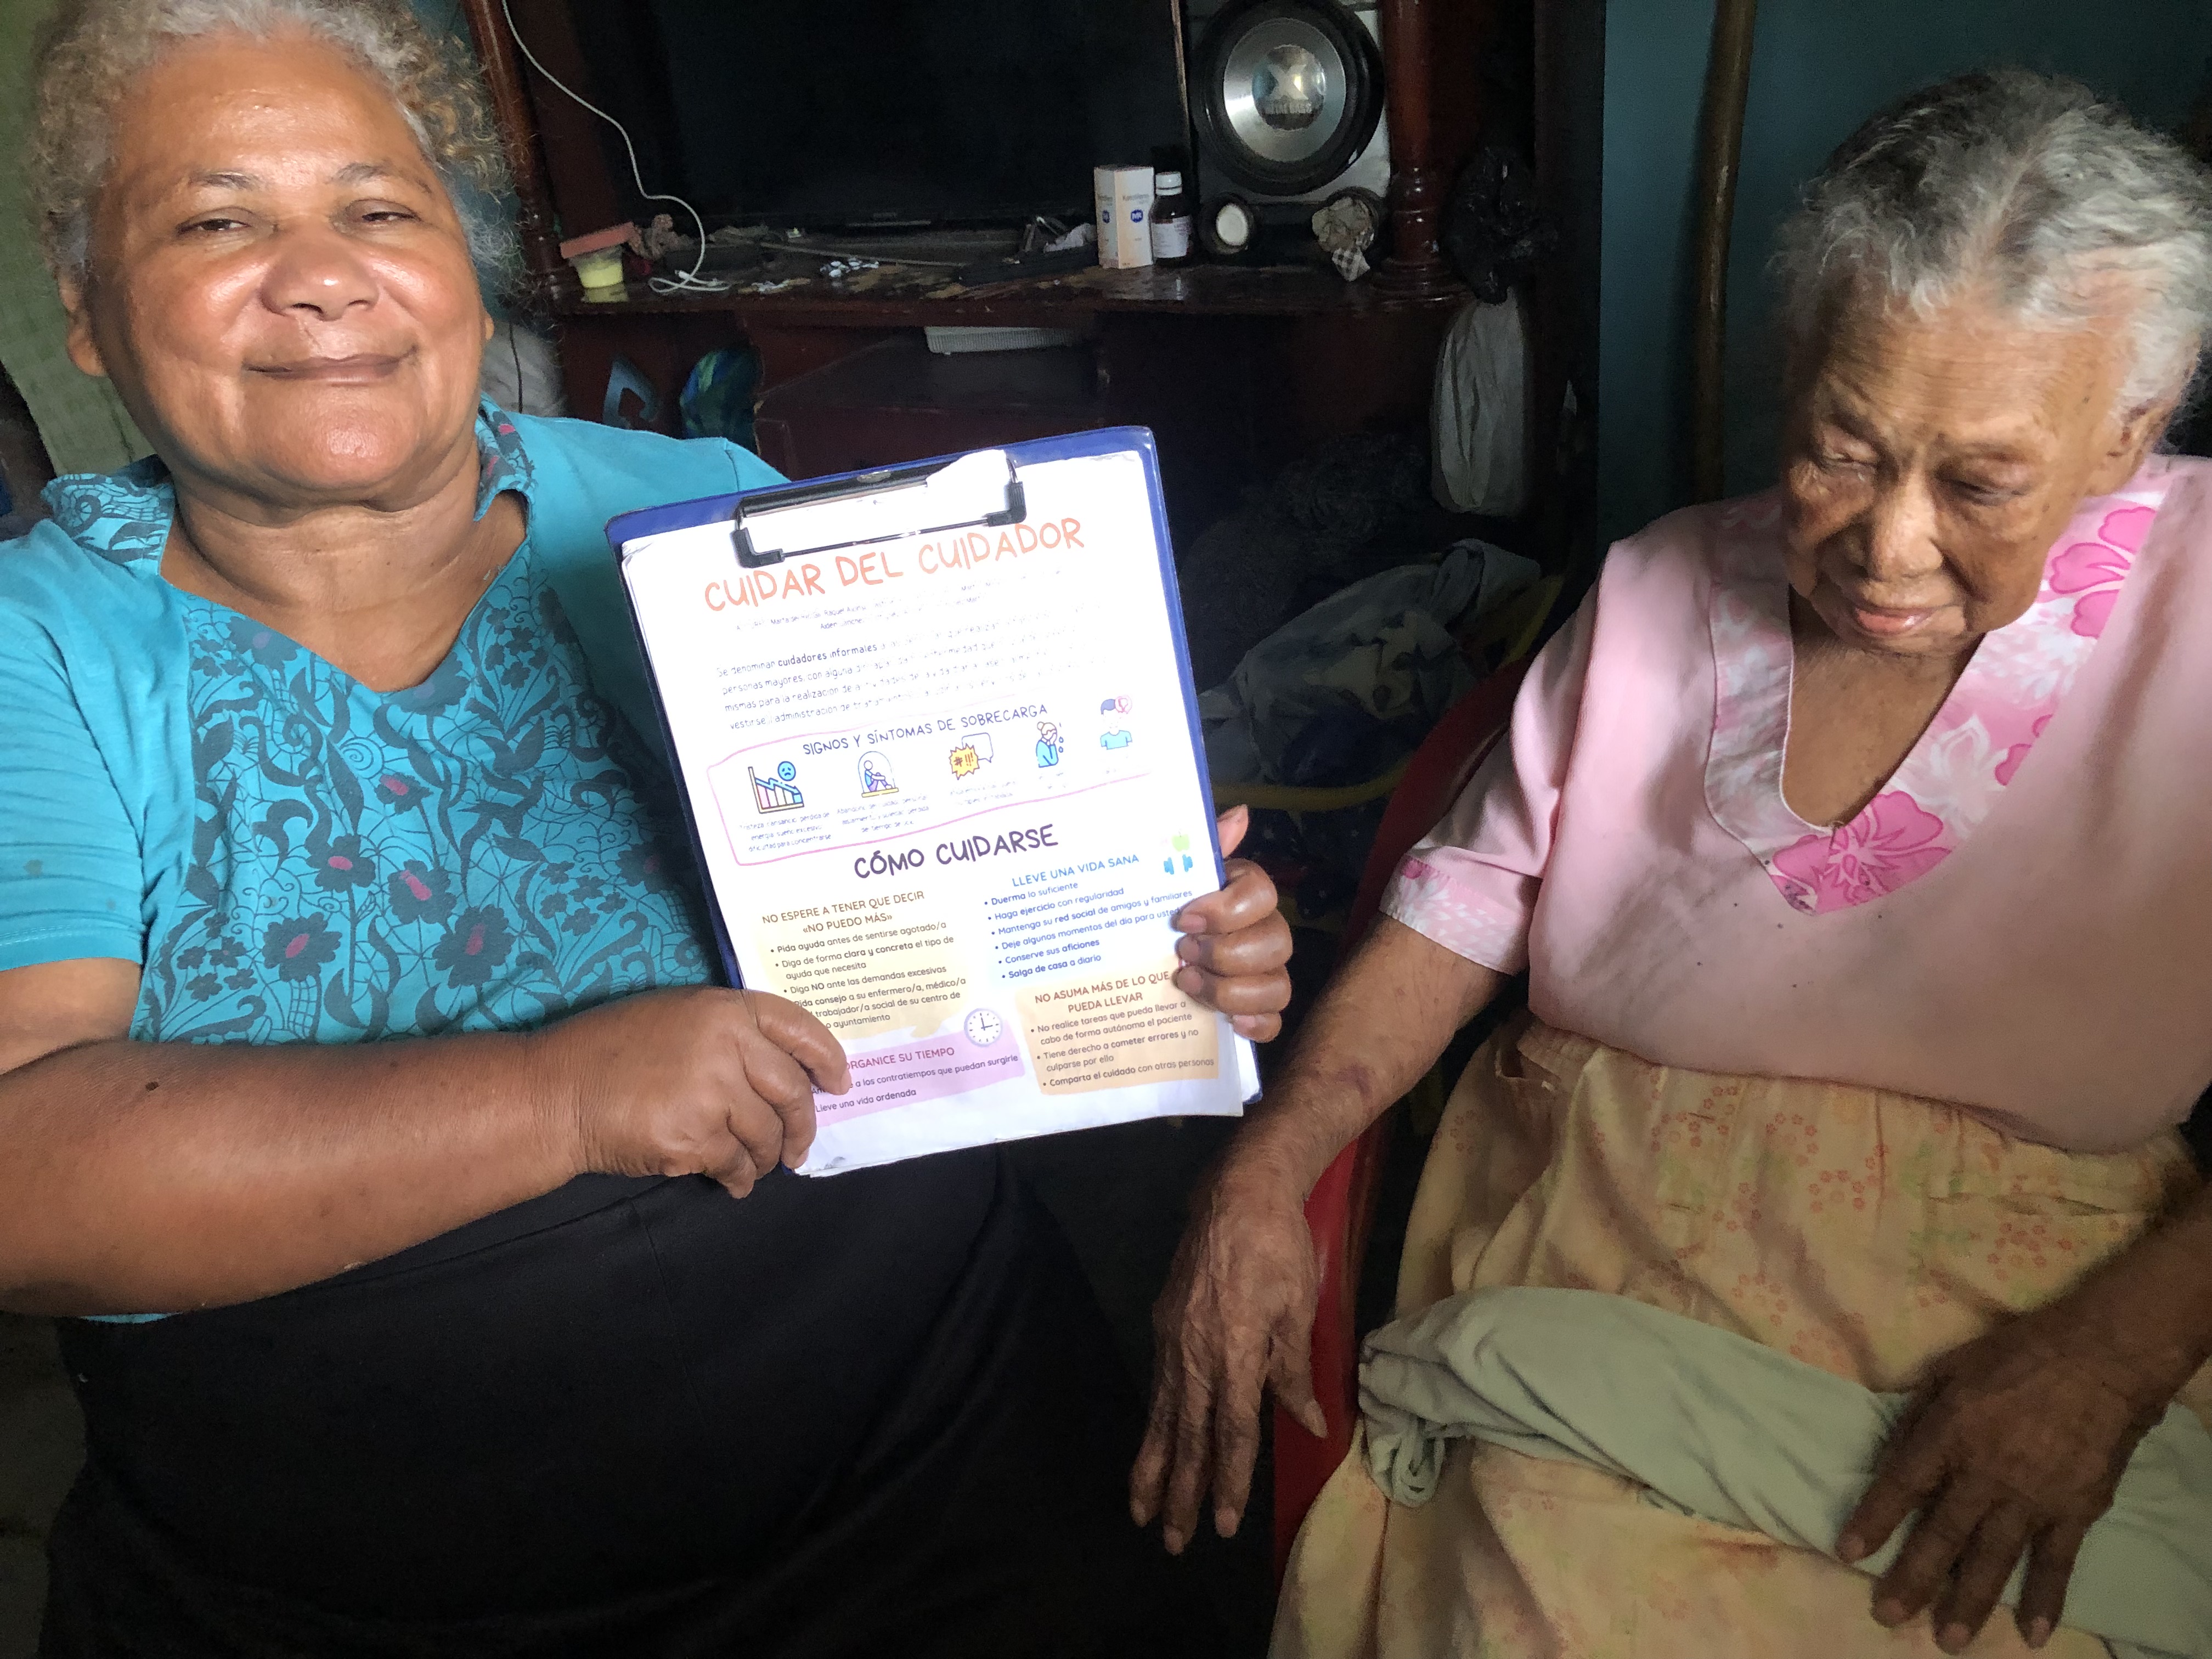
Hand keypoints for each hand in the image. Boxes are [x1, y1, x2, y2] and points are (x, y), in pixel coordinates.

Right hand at [533, 987, 851, 1198]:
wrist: (556, 1092)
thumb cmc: (611, 1050)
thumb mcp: (676, 1017)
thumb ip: (729, 1034)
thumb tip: (782, 1071)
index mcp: (724, 1010)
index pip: (799, 1028)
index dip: (828, 1058)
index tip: (840, 1083)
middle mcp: (726, 1046)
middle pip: (792, 1091)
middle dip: (803, 1124)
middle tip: (799, 1146)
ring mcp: (711, 1094)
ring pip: (767, 1134)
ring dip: (769, 1157)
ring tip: (759, 1165)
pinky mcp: (694, 1139)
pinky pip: (737, 1165)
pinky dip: (740, 1178)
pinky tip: (733, 1182)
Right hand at [1131, 1152, 1326, 1551]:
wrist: (1237, 1190)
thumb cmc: (1278, 1247)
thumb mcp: (1298, 1310)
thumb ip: (1294, 1372)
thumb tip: (1307, 1424)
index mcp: (1233, 1353)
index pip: (1231, 1432)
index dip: (1230, 1480)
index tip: (1226, 1523)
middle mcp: (1194, 1354)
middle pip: (1186, 1435)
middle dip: (1179, 1491)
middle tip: (1172, 1540)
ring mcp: (1173, 1339)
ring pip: (1162, 1415)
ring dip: (1154, 1466)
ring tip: (1143, 1509)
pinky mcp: (1164, 1323)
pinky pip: (1160, 1386)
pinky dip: (1154, 1423)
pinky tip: (1155, 1442)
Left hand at [1171, 805, 1292, 1040]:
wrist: (1143, 957)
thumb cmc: (1164, 912)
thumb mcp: (1173, 876)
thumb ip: (1204, 847)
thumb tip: (1239, 814)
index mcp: (1245, 895)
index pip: (1263, 894)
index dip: (1227, 909)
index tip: (1183, 919)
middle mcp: (1264, 932)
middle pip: (1275, 943)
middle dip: (1225, 953)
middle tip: (1182, 954)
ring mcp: (1266, 974)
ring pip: (1278, 986)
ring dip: (1231, 990)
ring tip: (1187, 985)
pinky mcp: (1258, 1011)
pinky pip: (1274, 1022)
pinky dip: (1256, 1024)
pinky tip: (1230, 1023)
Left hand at [1838, 1303, 2162, 1652]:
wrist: (2101, 1357)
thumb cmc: (2019, 1354)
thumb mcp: (1951, 1369)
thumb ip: (1920, 1413)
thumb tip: (1891, 1451)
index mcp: (1949, 1433)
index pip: (1900, 1484)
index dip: (1873, 1520)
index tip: (1847, 1552)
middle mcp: (1985, 1474)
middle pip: (1941, 1535)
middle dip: (1912, 1579)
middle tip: (1887, 1615)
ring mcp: (2032, 1497)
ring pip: (1993, 1560)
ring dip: (1969, 1603)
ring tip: (1947, 1640)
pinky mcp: (2075, 1510)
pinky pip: (2056, 1564)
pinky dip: (2046, 1601)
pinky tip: (2032, 1634)